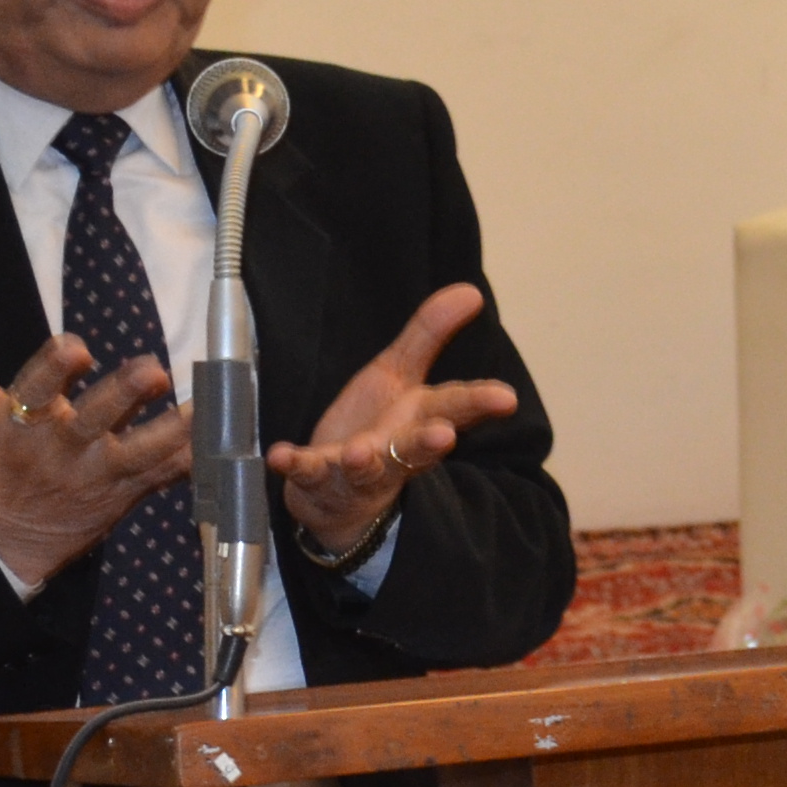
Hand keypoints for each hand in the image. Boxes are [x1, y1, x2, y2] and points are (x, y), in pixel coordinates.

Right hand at [0, 290, 184, 590]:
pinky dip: (196, 458)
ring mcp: (99, 475)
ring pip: (141, 453)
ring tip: (203, 406)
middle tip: (152, 370)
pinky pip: (167, 476)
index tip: (77, 349)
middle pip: (94, 421)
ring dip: (174, 429)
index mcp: (20, 425)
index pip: (36, 389)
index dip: (56, 368)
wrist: (6, 541)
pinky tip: (224, 438)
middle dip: (122, 396)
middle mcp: (62, 450)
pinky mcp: (129, 492)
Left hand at [271, 286, 526, 559]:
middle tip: (445, 436)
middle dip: (428, 444)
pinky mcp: (318, 481)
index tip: (505, 398)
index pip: (454, 409)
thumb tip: (470, 290)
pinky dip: (295, 466)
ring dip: (363, 462)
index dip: (480, 402)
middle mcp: (394, 451)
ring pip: (365, 470)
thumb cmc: (376, 429)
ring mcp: (356, 472)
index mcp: (419, 422)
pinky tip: (280, 455)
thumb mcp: (399, 375)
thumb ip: (429, 335)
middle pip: (415, 448)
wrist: (338, 495)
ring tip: (360, 454)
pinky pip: (307, 474)